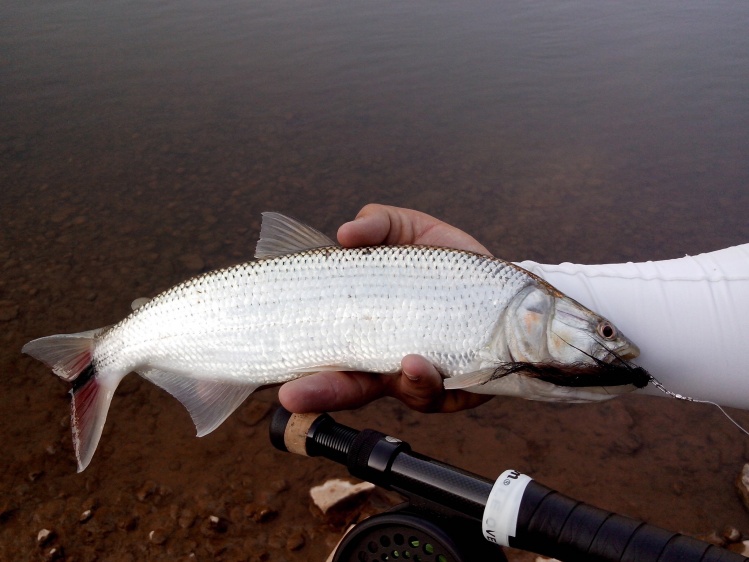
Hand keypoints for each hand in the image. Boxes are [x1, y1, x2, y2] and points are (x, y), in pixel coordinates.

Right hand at [278, 204, 494, 413]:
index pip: (327, 355)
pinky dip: (429, 381)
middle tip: (291, 395)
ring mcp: (422, 375)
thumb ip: (374, 224)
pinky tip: (422, 363)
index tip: (278, 376)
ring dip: (395, 382)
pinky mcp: (459, 384)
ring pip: (401, 392)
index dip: (303, 368)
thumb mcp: (403, 229)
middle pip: (349, 386)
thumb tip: (344, 235)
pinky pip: (443, 391)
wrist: (497, 278)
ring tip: (402, 364)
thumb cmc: (440, 259)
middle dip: (321, 393)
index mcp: (366, 330)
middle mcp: (387, 360)